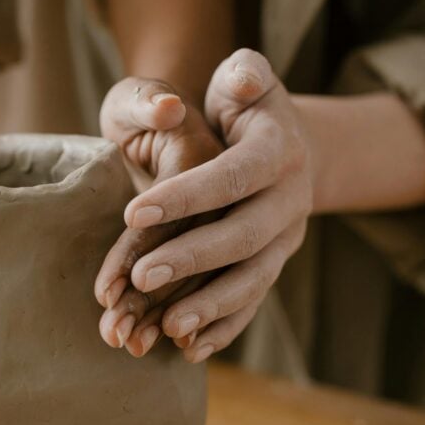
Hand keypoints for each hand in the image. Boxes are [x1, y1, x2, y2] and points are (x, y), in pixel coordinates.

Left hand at [111, 49, 311, 361]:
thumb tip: (241, 80)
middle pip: (243, 237)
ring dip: (209, 307)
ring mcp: (285, 240)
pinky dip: (223, 330)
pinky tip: (188, 350)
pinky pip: (252, 305)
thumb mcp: (244, 78)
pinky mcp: (272, 267)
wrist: (285, 145)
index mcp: (280, 151)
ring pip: (252, 281)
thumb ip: (242, 73)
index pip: (233, 176)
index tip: (133, 211)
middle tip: (141, 278)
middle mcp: (290, 201)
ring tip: (165, 327)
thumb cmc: (245, 107)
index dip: (187, 195)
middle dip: (192, 259)